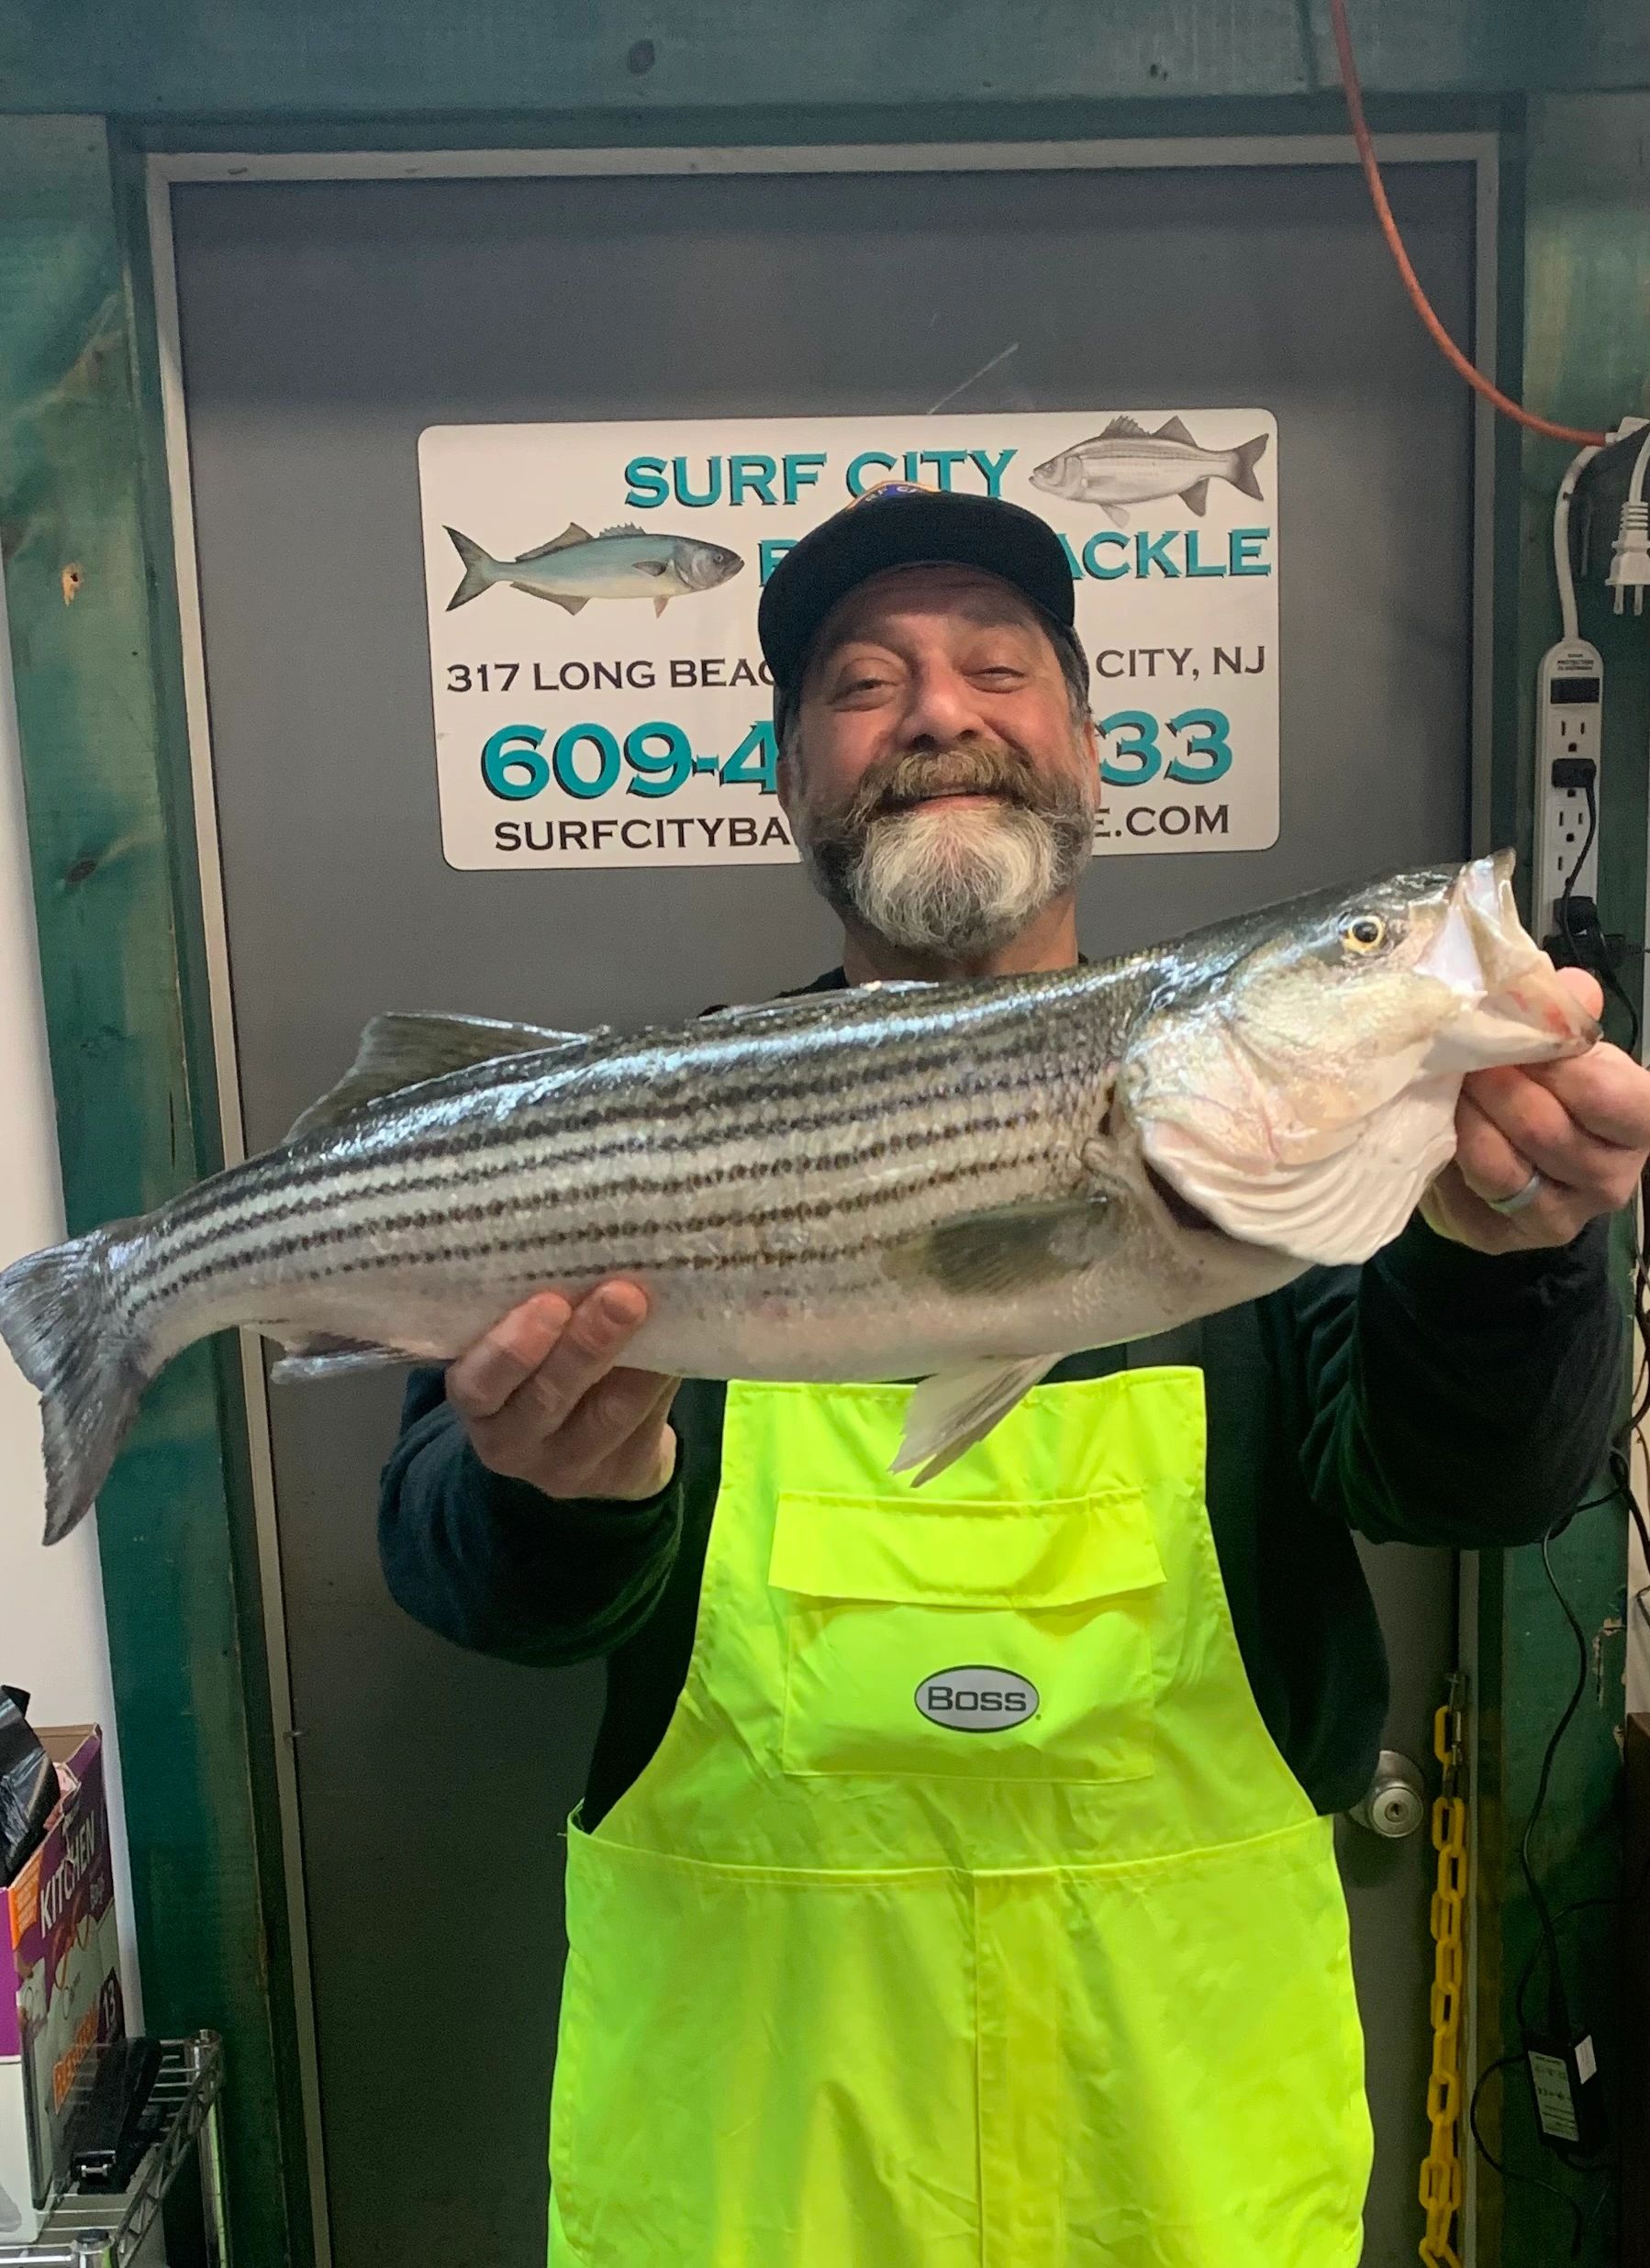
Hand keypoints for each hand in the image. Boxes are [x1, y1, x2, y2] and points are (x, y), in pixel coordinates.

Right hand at [445, 1282, 678, 1500]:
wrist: (591, 1442)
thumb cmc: (546, 1361)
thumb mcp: (524, 1339)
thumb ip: (542, 1302)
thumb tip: (590, 1240)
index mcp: (477, 1395)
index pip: (477, 1382)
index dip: (509, 1349)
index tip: (549, 1303)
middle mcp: (511, 1440)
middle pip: (545, 1399)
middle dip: (585, 1347)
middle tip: (620, 1296)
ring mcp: (566, 1466)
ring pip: (605, 1417)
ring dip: (638, 1363)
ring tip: (657, 1313)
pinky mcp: (620, 1474)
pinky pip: (646, 1425)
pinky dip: (665, 1379)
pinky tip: (683, 1339)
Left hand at [1423, 970, 1649, 1251]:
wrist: (1503, 1151)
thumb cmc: (1543, 1088)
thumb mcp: (1562, 1048)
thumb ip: (1566, 1016)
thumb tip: (1568, 988)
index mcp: (1638, 1123)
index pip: (1608, 1096)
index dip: (1554, 1062)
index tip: (1513, 1035)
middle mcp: (1610, 1179)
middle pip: (1544, 1129)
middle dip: (1493, 1083)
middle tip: (1460, 1052)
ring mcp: (1558, 1216)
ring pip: (1500, 1163)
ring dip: (1465, 1115)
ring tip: (1448, 1083)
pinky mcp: (1503, 1236)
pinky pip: (1466, 1190)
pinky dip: (1447, 1148)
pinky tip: (1439, 1124)